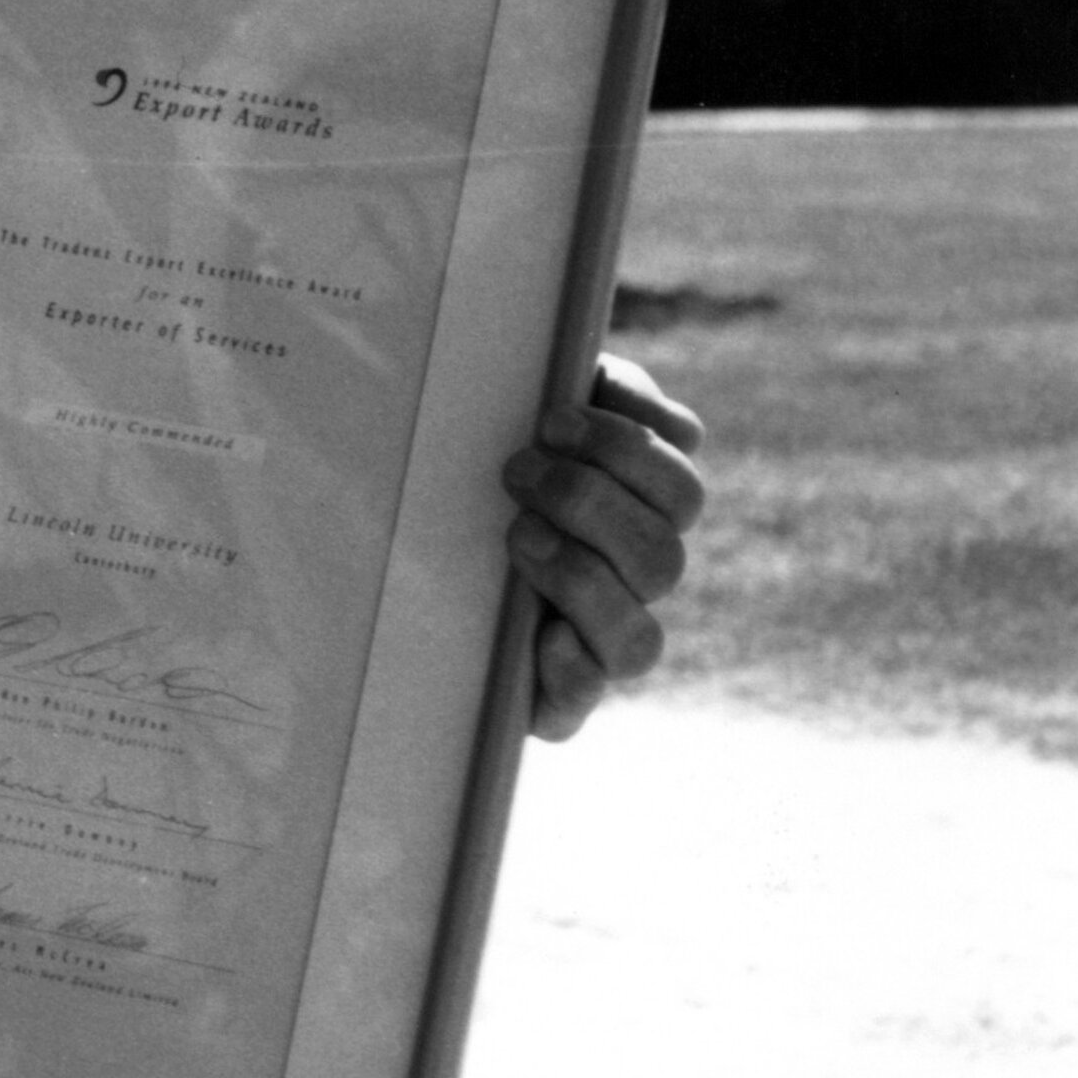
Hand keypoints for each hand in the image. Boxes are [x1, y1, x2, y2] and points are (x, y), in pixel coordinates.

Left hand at [505, 351, 708, 739]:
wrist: (400, 548)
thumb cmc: (469, 464)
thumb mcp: (517, 415)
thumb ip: (572, 386)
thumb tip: (599, 379)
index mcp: (638, 510)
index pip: (678, 486)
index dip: (627, 447)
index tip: (549, 417)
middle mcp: (631, 581)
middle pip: (666, 556)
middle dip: (591, 504)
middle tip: (516, 470)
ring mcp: (597, 642)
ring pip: (640, 638)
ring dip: (581, 577)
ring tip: (516, 535)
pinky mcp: (553, 694)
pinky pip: (584, 698)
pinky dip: (571, 668)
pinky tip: (542, 635)